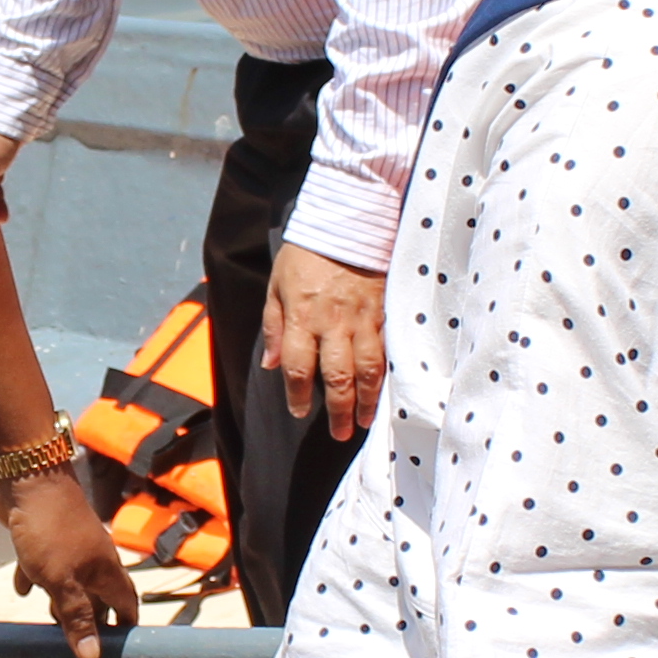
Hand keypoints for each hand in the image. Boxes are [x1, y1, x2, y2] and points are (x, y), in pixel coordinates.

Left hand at [0, 464, 137, 657]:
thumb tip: (92, 656)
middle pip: (100, 595)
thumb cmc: (49, 530)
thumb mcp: (61, 581)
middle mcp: (93, 558)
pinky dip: (36, 578)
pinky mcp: (47, 535)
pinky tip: (21, 590)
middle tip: (82, 643)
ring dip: (64, 601)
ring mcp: (71, 545)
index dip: (126, 627)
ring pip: (72, 580)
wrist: (28, 477)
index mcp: (105, 570)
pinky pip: (45, 564)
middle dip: (93, 619)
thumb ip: (75, 617)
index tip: (121, 649)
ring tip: (51, 623)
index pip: (127, 604)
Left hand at [263, 244, 386, 440]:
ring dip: (366, 400)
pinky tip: (386, 392)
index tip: (298, 412)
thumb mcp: (277, 286)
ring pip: (367, 369)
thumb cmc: (305, 254)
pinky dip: (386, 375)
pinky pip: (386, 350)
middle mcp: (333, 323)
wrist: (346, 222)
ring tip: (364, 422)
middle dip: (338, 410)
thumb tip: (271, 365)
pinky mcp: (382, 313)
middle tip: (339, 434)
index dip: (298, 395)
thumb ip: (274, 327)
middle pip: (337, 376)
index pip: (299, 367)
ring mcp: (361, 319)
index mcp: (302, 317)